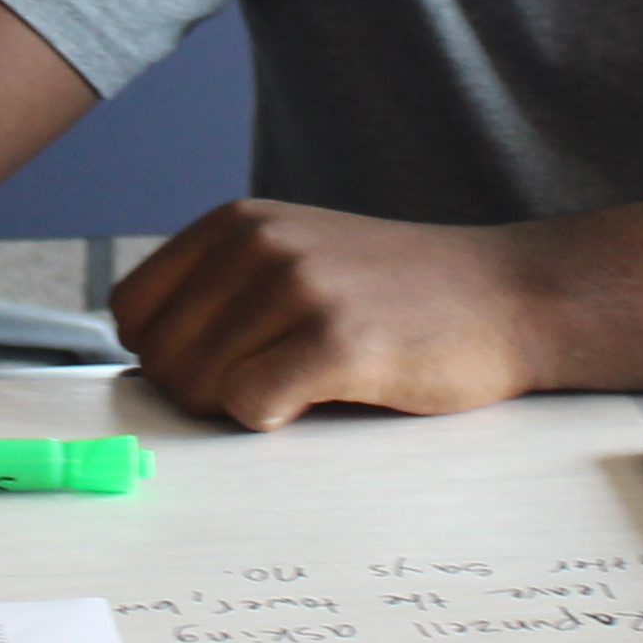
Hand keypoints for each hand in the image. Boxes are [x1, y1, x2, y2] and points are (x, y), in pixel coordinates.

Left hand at [107, 200, 554, 428]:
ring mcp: (297, 288)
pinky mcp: (336, 340)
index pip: (133, 313)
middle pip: (161, 360)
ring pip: (199, 389)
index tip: (223, 366)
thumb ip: (222, 292)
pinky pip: (248, 407)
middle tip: (275, 383)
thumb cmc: (400, 295)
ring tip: (311, 381)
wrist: (509, 295)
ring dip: (245, 407)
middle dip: (204, 393)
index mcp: (236, 222)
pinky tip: (326, 395)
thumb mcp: (297, 258)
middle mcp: (258, 244)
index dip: (168, 357)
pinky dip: (275, 419)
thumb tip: (147, 369)